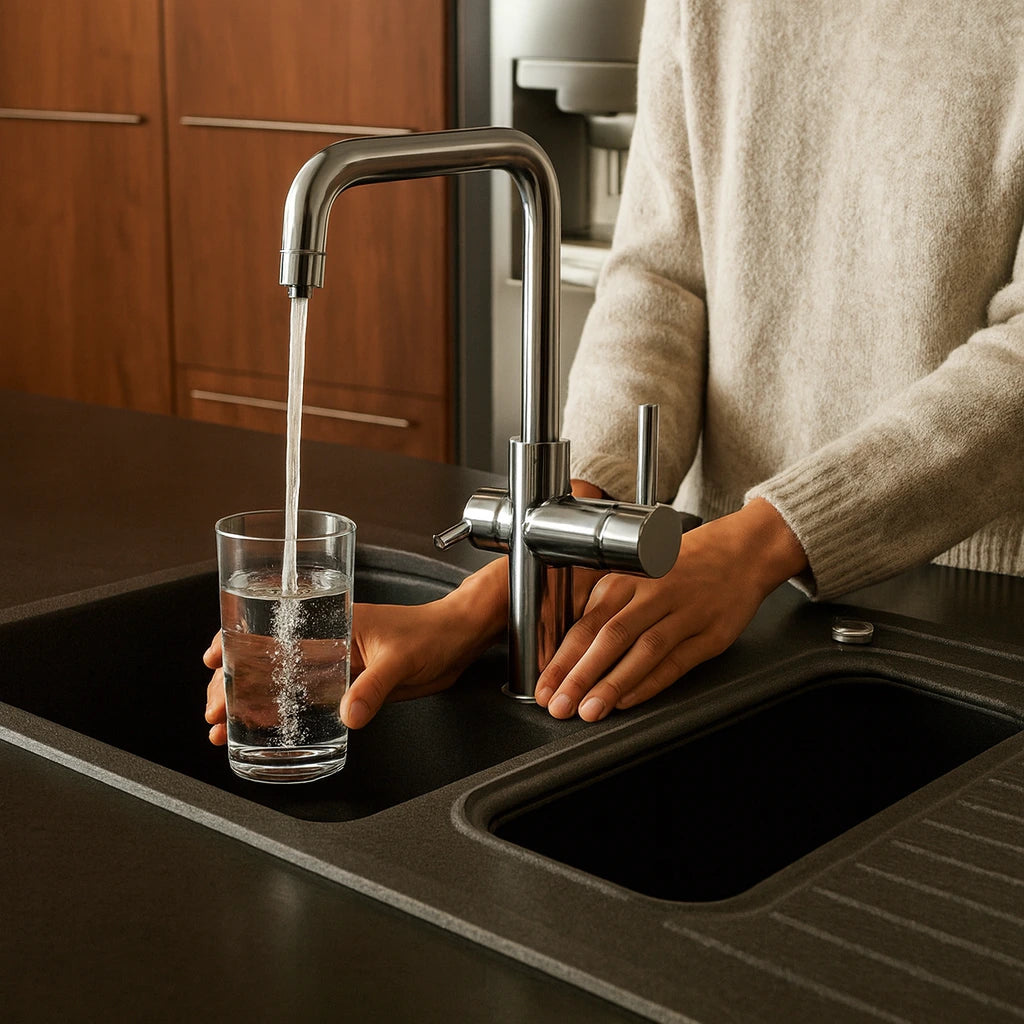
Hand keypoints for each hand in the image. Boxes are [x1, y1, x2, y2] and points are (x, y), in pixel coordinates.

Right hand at [203, 558, 507, 741]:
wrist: (459, 640)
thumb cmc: (433, 632)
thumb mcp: (401, 660)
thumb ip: (374, 687)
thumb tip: (350, 714)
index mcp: (333, 623)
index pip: (273, 629)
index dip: (236, 642)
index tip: (213, 661)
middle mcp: (328, 642)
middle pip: (268, 661)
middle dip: (234, 684)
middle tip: (214, 712)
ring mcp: (337, 665)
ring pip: (283, 683)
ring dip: (252, 703)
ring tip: (224, 729)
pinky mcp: (350, 686)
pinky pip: (308, 701)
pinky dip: (283, 714)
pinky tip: (266, 730)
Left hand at [533, 498, 807, 722]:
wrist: (740, 553)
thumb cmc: (681, 566)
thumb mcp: (636, 572)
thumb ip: (606, 606)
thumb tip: (568, 650)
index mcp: (627, 577)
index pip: (587, 623)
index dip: (562, 658)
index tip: (543, 687)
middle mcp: (654, 593)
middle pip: (611, 637)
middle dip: (580, 675)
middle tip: (558, 705)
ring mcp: (685, 613)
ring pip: (644, 651)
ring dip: (613, 684)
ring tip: (589, 710)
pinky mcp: (711, 634)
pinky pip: (677, 662)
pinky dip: (651, 683)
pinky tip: (628, 701)